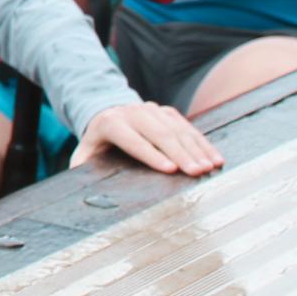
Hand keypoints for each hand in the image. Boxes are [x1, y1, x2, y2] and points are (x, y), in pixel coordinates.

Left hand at [72, 100, 222, 176]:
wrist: (106, 112)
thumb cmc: (97, 143)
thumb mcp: (84, 153)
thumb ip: (82, 167)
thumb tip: (81, 185)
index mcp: (111, 124)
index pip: (133, 140)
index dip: (151, 155)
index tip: (170, 170)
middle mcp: (133, 113)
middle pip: (159, 133)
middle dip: (180, 154)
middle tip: (197, 173)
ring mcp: (152, 110)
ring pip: (177, 129)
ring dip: (196, 149)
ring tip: (210, 168)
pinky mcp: (167, 112)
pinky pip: (188, 127)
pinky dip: (203, 143)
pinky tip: (215, 158)